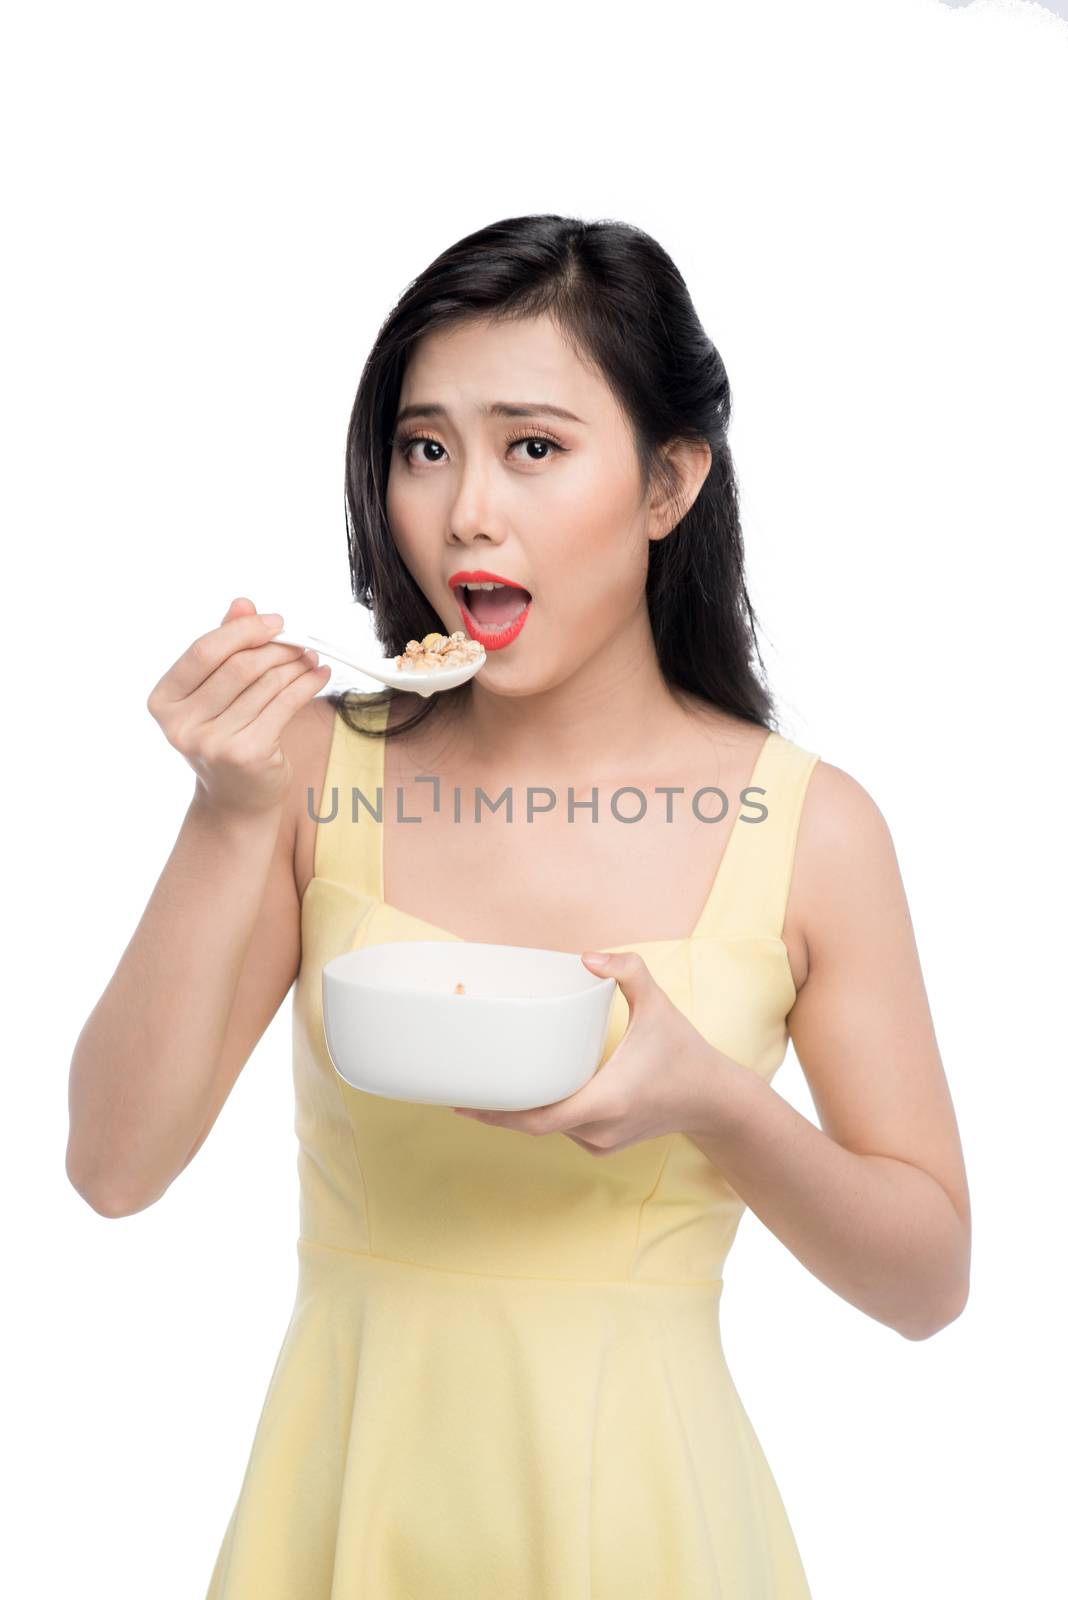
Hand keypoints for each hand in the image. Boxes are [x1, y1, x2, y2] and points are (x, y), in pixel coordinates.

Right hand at [146, 596, 331, 817]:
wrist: (236, 799)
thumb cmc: (226, 736)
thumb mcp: (215, 693)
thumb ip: (225, 648)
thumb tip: (243, 603)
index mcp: (164, 701)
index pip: (204, 651)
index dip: (243, 631)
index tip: (276, 621)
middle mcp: (181, 724)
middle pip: (238, 666)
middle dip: (276, 648)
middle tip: (301, 642)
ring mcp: (212, 742)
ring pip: (266, 684)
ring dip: (296, 665)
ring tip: (311, 658)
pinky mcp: (246, 754)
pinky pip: (284, 705)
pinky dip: (307, 685)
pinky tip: (319, 676)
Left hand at [453, 951, 730, 1154]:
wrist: (714, 1099)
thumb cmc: (684, 1052)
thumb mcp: (658, 1004)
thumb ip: (626, 972)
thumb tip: (586, 956)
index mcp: (604, 1100)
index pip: (537, 1119)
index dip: (497, 1114)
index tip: (465, 1103)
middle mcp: (598, 1129)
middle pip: (533, 1125)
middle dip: (499, 1109)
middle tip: (466, 1088)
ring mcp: (600, 1142)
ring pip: (549, 1128)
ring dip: (525, 1110)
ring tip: (497, 1084)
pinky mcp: (604, 1146)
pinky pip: (565, 1130)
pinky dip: (549, 1113)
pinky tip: (539, 1092)